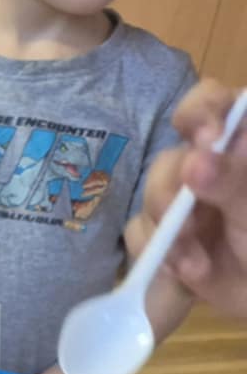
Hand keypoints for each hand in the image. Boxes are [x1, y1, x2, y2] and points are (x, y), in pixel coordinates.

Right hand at [145, 79, 246, 317]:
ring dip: (168, 231)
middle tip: (188, 218)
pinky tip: (185, 271)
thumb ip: (233, 181)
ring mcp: (183, 201)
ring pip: (150, 196)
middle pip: (171, 156)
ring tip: (194, 262)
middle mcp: (208, 166)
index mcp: (238, 145)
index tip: (205, 139)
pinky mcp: (162, 234)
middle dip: (173, 190)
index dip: (201, 112)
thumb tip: (195, 159)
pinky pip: (138, 232)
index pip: (211, 102)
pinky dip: (157, 254)